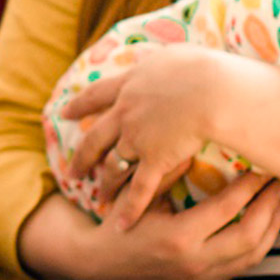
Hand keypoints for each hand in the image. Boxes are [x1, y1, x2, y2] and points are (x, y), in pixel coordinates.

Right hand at [19, 173, 279, 279]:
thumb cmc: (117, 224)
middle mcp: (195, 263)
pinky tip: (264, 223)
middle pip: (253, 235)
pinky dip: (258, 243)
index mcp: (178, 238)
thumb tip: (196, 145)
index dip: (250, 186)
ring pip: (254, 255)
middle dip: (273, 206)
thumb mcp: (136, 196)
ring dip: (272, 227)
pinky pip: (243, 265)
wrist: (97, 266)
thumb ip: (167, 173)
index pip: (228, 209)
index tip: (263, 167)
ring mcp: (202, 279)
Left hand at [64, 45, 227, 228]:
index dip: (80, 105)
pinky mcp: (154, 160)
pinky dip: (131, 208)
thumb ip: (163, 60)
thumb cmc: (207, 68)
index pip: (98, 96)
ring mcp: (137, 138)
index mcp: (131, 84)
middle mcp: (126, 112)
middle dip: (82, 155)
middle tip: (72, 170)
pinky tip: (121, 225)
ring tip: (98, 199)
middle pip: (95, 137)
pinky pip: (140, 190)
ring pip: (113, 166)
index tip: (65, 113)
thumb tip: (161, 58)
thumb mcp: (178, 55)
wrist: (214, 90)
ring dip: (105, 184)